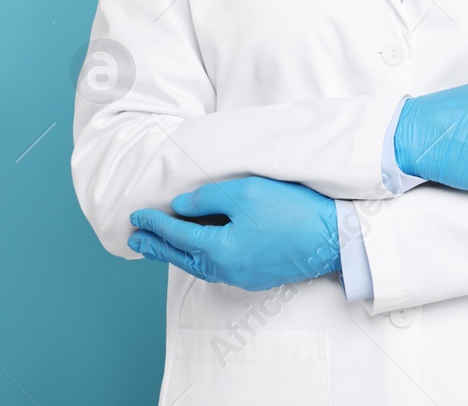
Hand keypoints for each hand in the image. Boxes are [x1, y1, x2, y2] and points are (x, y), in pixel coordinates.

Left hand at [127, 176, 338, 290]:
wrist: (334, 238)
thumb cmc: (293, 210)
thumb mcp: (246, 191)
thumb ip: (208, 198)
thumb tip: (181, 207)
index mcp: (217, 249)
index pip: (176, 232)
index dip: (154, 223)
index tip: (136, 216)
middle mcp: (225, 269)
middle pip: (181, 256)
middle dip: (156, 246)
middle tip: (134, 242)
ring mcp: (242, 276)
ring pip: (198, 265)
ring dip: (176, 254)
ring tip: (160, 248)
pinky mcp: (258, 276)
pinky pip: (217, 268)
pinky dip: (199, 258)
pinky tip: (200, 252)